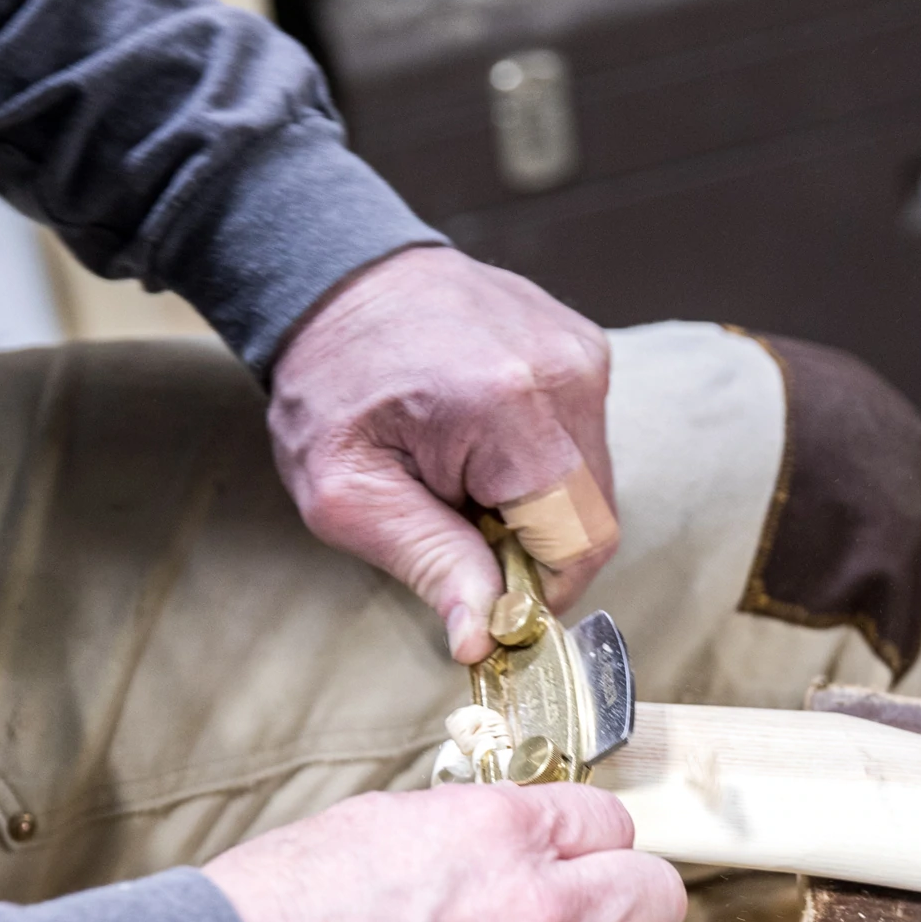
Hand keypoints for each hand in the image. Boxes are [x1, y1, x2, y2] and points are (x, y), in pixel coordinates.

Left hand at [268, 246, 616, 663]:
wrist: (333, 279)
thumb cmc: (328, 387)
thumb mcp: (348, 495)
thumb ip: (429, 566)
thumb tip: (483, 643)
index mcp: (511, 408)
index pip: (581, 543)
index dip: (539, 588)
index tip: (485, 587)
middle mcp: (566, 373)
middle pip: (592, 515)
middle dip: (532, 543)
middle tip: (459, 522)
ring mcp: (582, 354)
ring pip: (592, 482)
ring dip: (535, 503)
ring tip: (465, 475)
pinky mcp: (584, 348)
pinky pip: (584, 440)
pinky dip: (540, 461)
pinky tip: (482, 440)